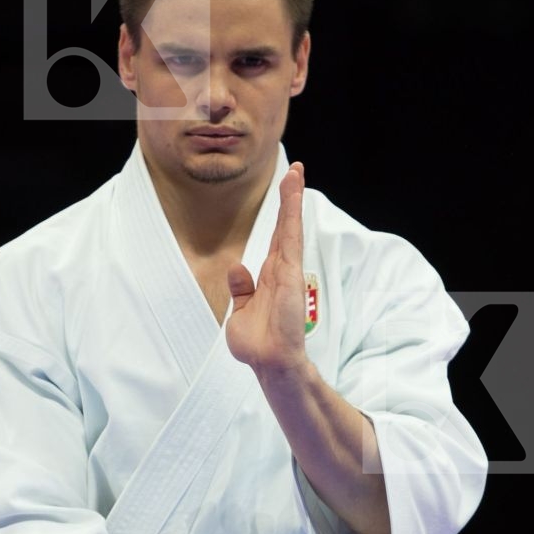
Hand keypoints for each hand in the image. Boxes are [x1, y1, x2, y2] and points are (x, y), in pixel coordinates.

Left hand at [225, 162, 308, 375]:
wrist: (269, 362)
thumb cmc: (257, 343)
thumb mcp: (240, 312)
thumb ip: (241, 289)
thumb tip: (237, 267)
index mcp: (269, 277)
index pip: (275, 240)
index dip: (279, 217)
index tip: (283, 195)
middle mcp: (280, 269)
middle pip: (285, 226)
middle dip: (290, 198)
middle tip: (294, 170)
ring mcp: (287, 269)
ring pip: (290, 226)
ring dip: (292, 198)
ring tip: (295, 172)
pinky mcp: (290, 272)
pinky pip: (291, 236)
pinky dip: (292, 214)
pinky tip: (294, 195)